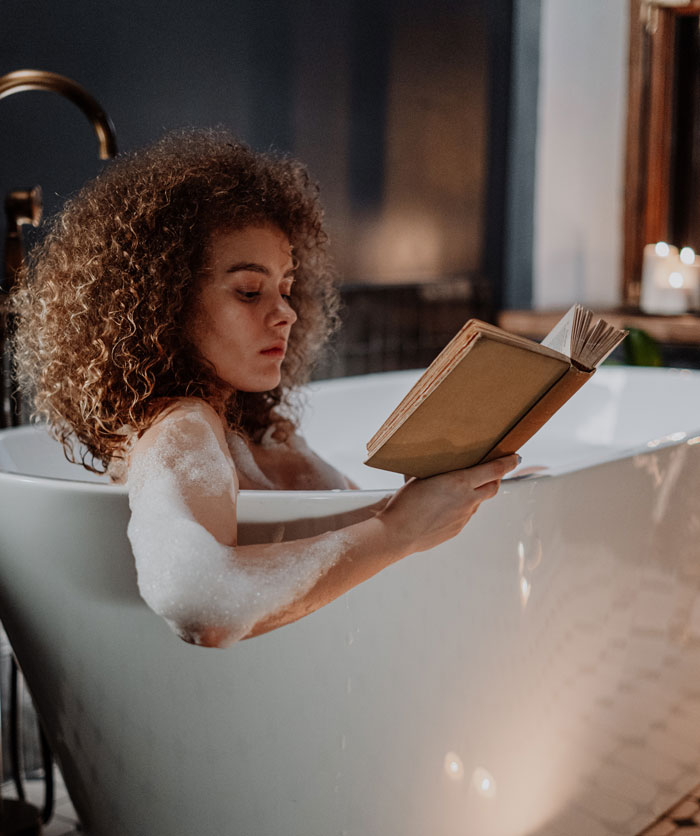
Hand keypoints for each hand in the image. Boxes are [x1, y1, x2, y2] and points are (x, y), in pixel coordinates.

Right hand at [377, 454, 518, 556]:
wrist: (398, 533)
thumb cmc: (405, 503)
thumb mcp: (422, 478)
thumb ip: (438, 472)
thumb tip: (442, 468)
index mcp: (460, 482)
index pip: (494, 470)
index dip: (508, 463)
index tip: (515, 458)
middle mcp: (467, 500)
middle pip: (493, 487)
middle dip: (496, 478)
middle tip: (492, 471)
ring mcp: (464, 517)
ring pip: (477, 502)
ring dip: (475, 494)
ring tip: (459, 489)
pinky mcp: (457, 529)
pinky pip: (464, 515)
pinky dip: (461, 508)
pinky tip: (445, 507)